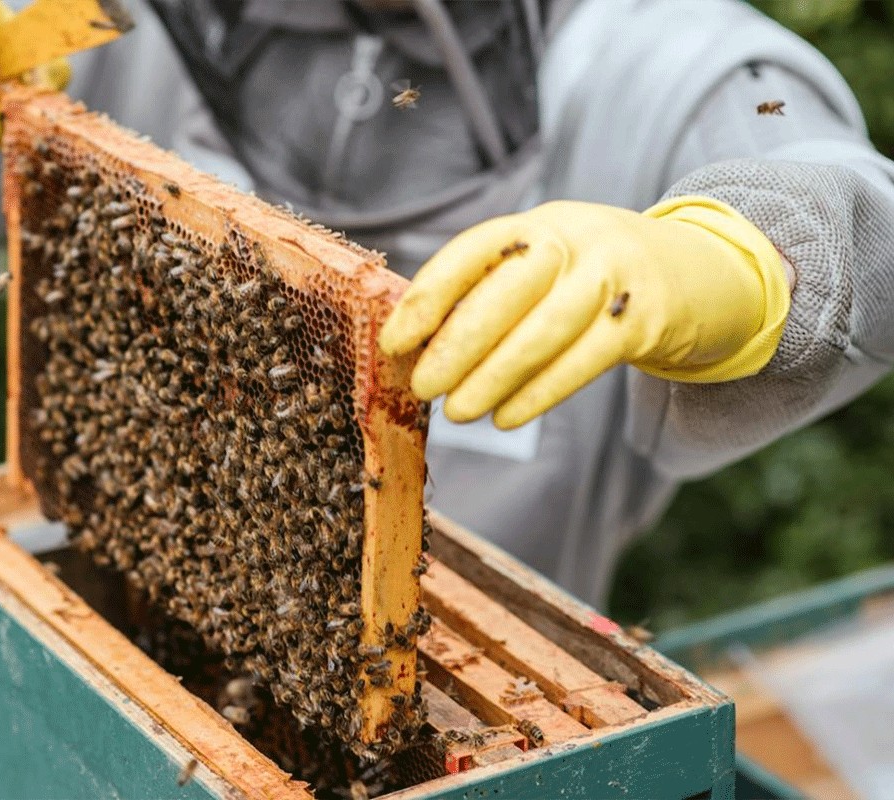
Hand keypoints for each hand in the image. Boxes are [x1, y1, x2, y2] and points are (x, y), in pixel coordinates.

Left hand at [379, 197, 790, 428]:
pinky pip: (586, 359)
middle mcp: (576, 238)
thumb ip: (491, 293)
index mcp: (537, 224)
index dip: (429, 297)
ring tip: (457, 411)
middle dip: (459, 342)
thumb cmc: (591, 279)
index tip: (395, 341)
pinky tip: (506, 416)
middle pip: (509, 289)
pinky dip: (541, 392)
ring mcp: (616, 274)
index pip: (473, 252)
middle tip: (424, 386)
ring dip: (495, 375)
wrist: (699, 272)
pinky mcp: (647, 317)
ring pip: (546, 329)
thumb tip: (417, 346)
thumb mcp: (546, 266)